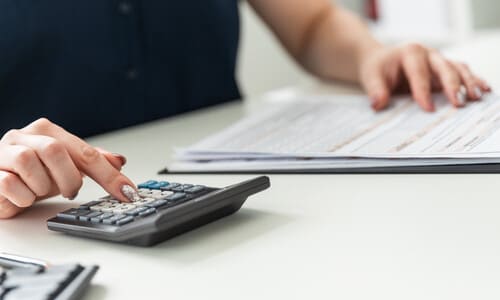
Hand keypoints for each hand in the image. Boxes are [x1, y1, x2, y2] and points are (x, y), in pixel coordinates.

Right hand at [0, 118, 134, 218]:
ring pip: (31, 165)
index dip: (108, 174)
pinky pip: (11, 184)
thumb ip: (91, 162)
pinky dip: (24, 197)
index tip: (127, 192)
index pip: (85, 151)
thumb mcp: (65, 167)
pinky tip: (23, 196)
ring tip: (40, 190)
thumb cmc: (31, 174)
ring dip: (43, 187)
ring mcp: (3, 151)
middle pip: (56, 152)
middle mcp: (24, 135)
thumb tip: (119, 160)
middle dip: (69, 179)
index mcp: (47, 130)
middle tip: (70, 190)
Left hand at [359, 43, 491, 111]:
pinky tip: (484, 89)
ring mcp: (439, 60)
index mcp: (410, 53)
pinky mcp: (445, 69)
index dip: (423, 91)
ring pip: (458, 68)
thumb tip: (378, 104)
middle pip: (444, 68)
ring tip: (476, 98)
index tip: (428, 108)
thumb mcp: (371, 77)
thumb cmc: (378, 68)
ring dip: (468, 83)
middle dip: (452, 86)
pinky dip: (473, 80)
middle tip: (458, 104)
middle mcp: (428, 54)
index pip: (419, 73)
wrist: (382, 61)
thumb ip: (375, 90)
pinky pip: (462, 72)